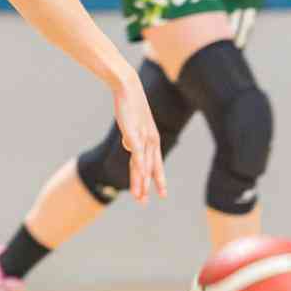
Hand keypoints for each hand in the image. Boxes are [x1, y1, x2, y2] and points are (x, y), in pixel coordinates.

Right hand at [111, 72, 166, 201]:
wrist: (128, 88)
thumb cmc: (130, 105)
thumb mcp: (132, 124)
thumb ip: (131, 137)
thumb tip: (128, 146)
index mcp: (152, 139)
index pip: (155, 163)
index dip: (158, 179)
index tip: (161, 194)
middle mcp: (151, 140)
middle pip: (150, 168)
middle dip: (148, 186)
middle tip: (145, 202)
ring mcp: (143, 137)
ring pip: (143, 165)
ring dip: (140, 182)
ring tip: (139, 196)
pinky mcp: (134, 133)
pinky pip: (137, 153)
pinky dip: (139, 166)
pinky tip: (139, 176)